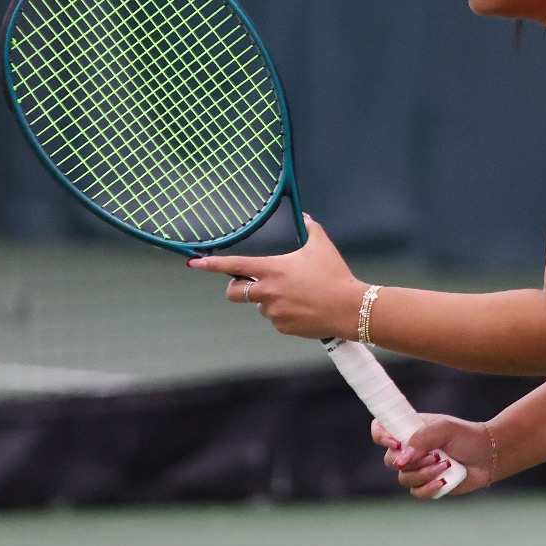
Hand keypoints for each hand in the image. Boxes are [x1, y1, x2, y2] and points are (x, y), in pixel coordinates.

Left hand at [188, 214, 365, 339]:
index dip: (212, 264)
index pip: (234, 266)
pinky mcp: (282, 327)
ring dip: (270, 301)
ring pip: (260, 306)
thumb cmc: (335, 276)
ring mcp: (273, 312)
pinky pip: (276, 319)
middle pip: (234, 293)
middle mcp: (267, 291)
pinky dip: (284, 314)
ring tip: (297, 296)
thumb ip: (310, 229)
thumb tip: (306, 218)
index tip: (195, 263)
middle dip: (237, 289)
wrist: (349, 309)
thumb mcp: (322, 247)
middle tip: (252, 285)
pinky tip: (303, 308)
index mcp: (272, 269)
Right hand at [372, 414, 497, 498]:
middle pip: (390, 460)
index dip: (381, 437)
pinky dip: (429, 488)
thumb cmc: (467, 437)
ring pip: (404, 478)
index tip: (395, 442)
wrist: (488, 456)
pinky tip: (444, 481)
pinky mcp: (427, 485)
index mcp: (409, 430)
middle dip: (411, 461)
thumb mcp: (444, 429)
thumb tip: (401, 458)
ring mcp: (417, 469)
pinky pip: (416, 492)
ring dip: (424, 473)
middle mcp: (410, 450)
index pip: (381, 431)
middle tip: (433, 455)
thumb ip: (421, 439)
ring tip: (445, 465)